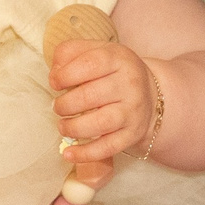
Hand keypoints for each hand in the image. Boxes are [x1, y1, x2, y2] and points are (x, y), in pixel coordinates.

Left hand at [51, 39, 155, 166]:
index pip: (90, 64)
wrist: (150, 94)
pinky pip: (108, 147)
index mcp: (118, 59)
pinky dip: (85, 153)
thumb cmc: (113, 72)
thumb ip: (70, 53)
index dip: (65, 75)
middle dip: (65, 104)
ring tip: (63, 126)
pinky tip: (68, 154)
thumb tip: (55, 73)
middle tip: (59, 107)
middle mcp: (129, 84)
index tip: (55, 83)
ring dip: (73, 127)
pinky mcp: (132, 134)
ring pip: (100, 123)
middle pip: (90, 96)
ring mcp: (133, 111)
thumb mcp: (96, 51)